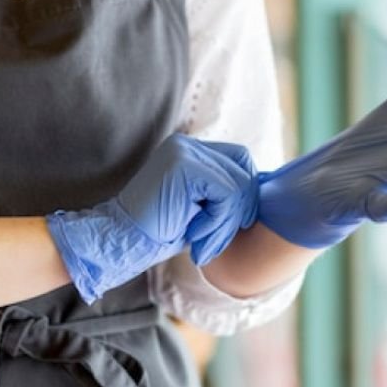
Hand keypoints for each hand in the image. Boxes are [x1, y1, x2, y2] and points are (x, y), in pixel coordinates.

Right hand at [46, 133, 256, 302]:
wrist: (120, 241)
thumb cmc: (159, 232)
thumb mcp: (199, 207)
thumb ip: (225, 193)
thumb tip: (266, 191)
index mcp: (189, 150)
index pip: (240, 160)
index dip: (246, 194)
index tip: (230, 226)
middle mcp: (186, 144)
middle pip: (244, 168)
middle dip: (240, 210)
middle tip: (215, 239)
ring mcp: (183, 152)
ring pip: (238, 185)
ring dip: (227, 223)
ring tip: (203, 242)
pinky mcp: (183, 167)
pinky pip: (227, 193)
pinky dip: (218, 222)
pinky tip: (196, 236)